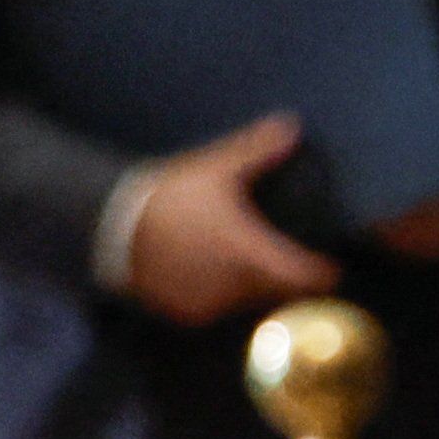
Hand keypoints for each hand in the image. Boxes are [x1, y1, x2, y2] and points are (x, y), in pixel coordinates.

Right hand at [114, 115, 333, 324]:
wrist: (110, 224)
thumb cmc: (169, 195)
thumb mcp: (216, 168)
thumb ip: (258, 149)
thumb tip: (292, 124)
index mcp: (251, 252)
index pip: (306, 279)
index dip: (322, 273)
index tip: (328, 265)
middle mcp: (234, 284)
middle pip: (279, 291)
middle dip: (285, 277)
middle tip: (283, 256)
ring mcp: (209, 302)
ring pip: (248, 301)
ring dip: (251, 286)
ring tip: (241, 259)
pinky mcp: (186, 313)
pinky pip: (216, 309)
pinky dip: (219, 295)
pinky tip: (211, 272)